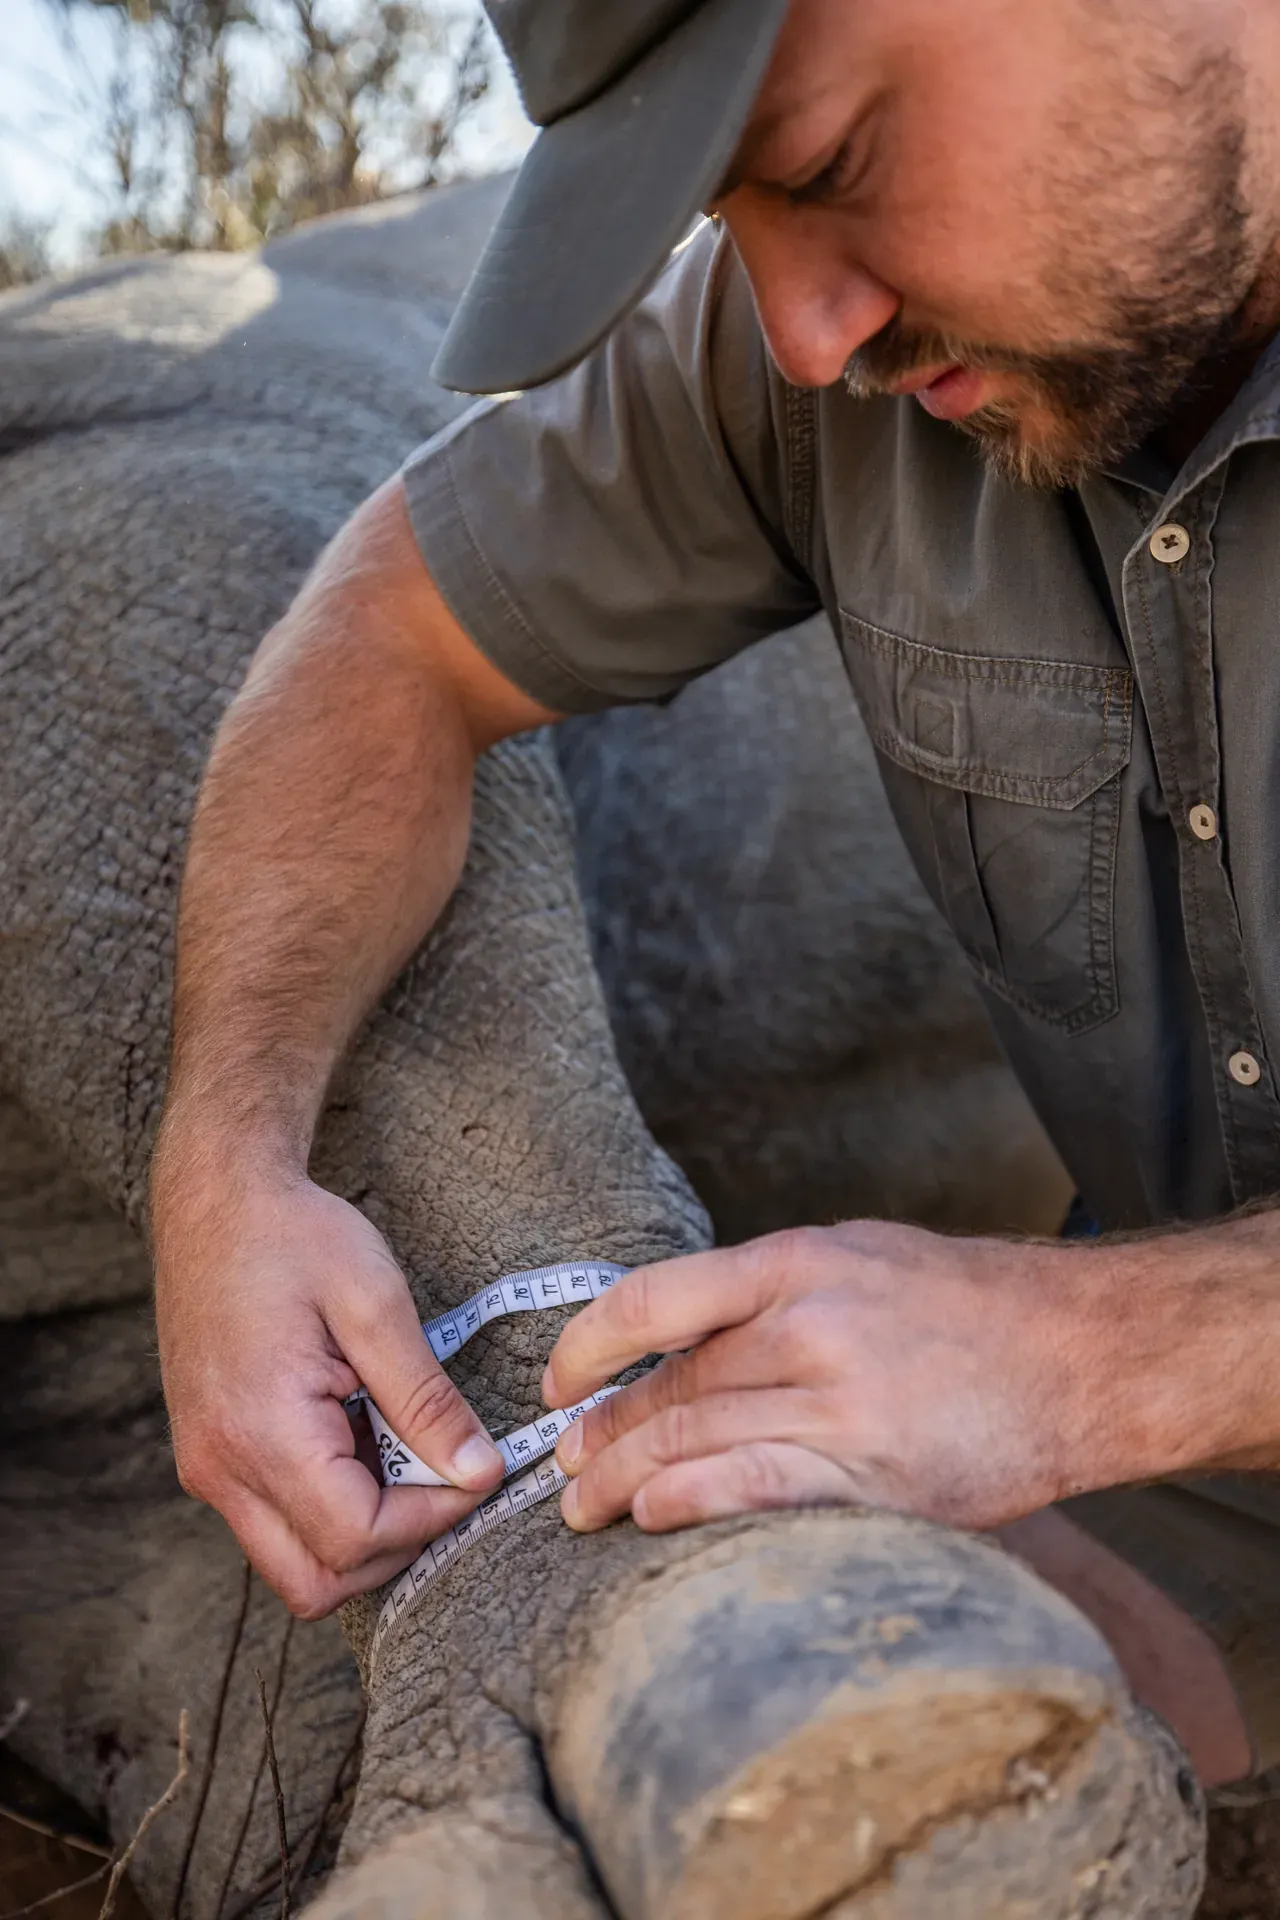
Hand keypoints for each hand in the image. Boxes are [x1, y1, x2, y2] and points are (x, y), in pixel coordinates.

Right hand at [153, 1170, 504, 1616]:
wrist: (216, 1199)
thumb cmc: (294, 1236)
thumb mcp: (375, 1303)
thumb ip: (426, 1399)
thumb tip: (478, 1472)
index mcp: (260, 1431)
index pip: (354, 1538)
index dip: (430, 1519)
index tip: (475, 1469)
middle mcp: (220, 1469)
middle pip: (318, 1582)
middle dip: (395, 1548)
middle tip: (443, 1475)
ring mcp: (208, 1469)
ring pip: (296, 1564)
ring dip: (364, 1531)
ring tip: (401, 1445)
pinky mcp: (212, 1458)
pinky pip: (279, 1523)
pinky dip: (333, 1506)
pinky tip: (365, 1436)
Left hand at [543, 1221, 1105, 1536]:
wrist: (1081, 1354)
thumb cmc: (968, 1303)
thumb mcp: (860, 1255)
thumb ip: (770, 1291)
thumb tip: (681, 1339)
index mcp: (798, 1263)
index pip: (654, 1299)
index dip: (587, 1346)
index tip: (557, 1381)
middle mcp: (810, 1326)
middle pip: (671, 1386)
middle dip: (605, 1432)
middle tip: (565, 1465)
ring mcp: (842, 1403)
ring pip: (698, 1441)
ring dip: (627, 1481)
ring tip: (586, 1509)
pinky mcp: (875, 1475)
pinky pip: (758, 1490)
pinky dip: (692, 1504)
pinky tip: (652, 1518)